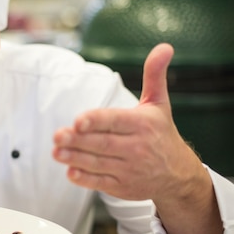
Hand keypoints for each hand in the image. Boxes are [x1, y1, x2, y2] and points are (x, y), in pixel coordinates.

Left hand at [53, 43, 189, 199]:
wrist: (178, 175)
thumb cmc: (162, 134)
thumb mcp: (160, 103)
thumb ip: (155, 75)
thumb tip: (164, 46)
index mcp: (142, 124)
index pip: (115, 121)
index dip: (96, 121)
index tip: (78, 120)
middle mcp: (136, 147)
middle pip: (102, 143)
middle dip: (78, 140)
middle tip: (57, 135)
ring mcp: (129, 169)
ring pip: (98, 163)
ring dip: (75, 158)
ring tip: (56, 152)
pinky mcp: (121, 186)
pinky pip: (100, 183)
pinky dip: (85, 178)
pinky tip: (70, 172)